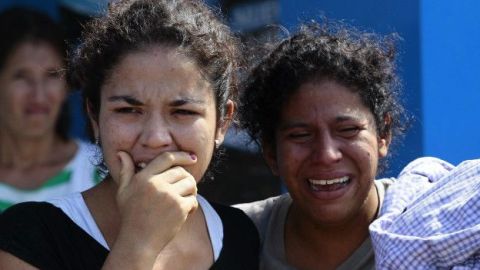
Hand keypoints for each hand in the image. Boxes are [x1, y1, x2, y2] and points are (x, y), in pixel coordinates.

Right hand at [104, 151, 197, 268]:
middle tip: (184, 189)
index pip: (167, 158)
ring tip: (185, 199)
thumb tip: (121, 153)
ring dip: (192, 191)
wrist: (138, 241)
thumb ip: (125, 170)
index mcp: (144, 177)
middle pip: (182, 171)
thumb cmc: (130, 216)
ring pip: (191, 184)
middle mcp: (157, 184)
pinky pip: (193, 200)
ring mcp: (169, 196)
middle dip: (186, 178)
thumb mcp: (123, 191)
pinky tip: (185, 212)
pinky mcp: (179, 208)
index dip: (182, 155)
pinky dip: (192, 206)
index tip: (192, 157)